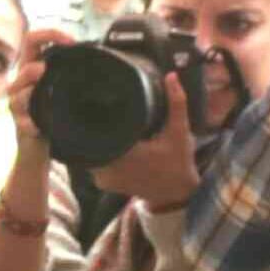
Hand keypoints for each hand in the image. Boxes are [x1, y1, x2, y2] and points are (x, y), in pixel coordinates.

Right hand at [2, 27, 79, 169]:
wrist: (40, 146)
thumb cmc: (55, 113)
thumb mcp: (64, 86)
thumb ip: (73, 70)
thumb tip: (102, 54)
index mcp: (34, 66)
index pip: (34, 40)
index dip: (50, 34)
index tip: (70, 42)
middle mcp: (23, 82)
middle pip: (24, 66)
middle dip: (33, 68)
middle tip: (45, 70)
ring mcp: (18, 104)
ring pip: (17, 95)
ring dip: (29, 94)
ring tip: (40, 98)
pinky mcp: (20, 125)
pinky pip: (22, 122)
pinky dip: (31, 124)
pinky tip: (39, 127)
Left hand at [85, 73, 197, 210]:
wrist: (175, 194)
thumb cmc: (178, 161)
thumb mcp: (179, 131)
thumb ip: (176, 103)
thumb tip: (171, 76)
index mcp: (125, 151)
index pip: (99, 126)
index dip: (96, 113)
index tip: (98, 99)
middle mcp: (109, 165)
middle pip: (90, 136)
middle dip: (96, 123)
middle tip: (100, 107)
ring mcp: (103, 176)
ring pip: (90, 148)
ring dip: (96, 138)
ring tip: (103, 123)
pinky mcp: (102, 182)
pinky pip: (93, 160)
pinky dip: (99, 152)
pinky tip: (106, 142)